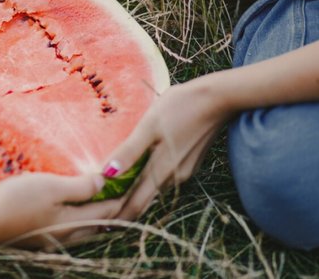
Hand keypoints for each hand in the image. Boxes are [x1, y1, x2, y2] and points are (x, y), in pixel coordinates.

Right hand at [0, 172, 118, 246]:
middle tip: (125, 190)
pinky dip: (80, 218)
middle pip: (101, 224)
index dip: (124, 195)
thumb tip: (105, 182)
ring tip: (103, 198)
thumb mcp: (51, 186)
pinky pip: (70, 230)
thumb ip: (81, 186)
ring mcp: (53, 241)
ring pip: (85, 229)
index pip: (110, 210)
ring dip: (97, 215)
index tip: (135, 179)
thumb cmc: (16, 201)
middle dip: (115, 208)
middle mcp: (68, 237)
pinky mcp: (40, 239)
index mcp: (75, 223)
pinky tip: (73, 209)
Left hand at [102, 78, 233, 219]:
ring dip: (136, 193)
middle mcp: (174, 178)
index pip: (135, 205)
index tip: (99, 220)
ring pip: (155, 189)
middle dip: (124, 207)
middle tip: (102, 209)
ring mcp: (184, 171)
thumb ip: (129, 151)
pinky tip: (139, 171)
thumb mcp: (149, 126)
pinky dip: (149, 180)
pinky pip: (164, 178)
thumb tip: (106, 174)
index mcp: (161, 171)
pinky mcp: (190, 163)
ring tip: (115, 191)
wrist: (219, 99)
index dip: (117, 215)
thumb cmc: (181, 107)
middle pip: (145, 200)